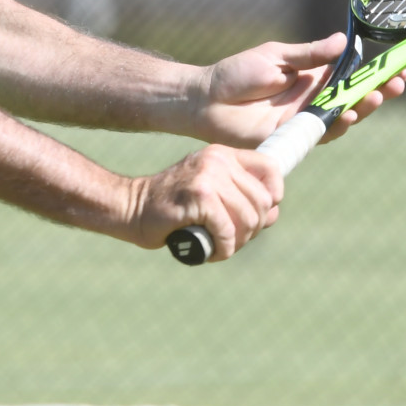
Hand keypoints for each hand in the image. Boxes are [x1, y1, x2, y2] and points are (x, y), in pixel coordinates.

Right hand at [124, 143, 283, 260]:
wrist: (132, 208)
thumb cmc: (173, 206)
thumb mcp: (210, 192)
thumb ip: (242, 198)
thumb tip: (274, 214)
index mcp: (222, 154)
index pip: (270, 169)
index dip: (273, 197)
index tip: (259, 216)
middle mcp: (218, 160)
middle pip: (263, 202)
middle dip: (251, 229)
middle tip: (229, 238)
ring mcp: (208, 176)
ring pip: (249, 219)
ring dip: (237, 242)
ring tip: (218, 245)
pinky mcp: (199, 197)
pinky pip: (228, 232)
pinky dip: (223, 250)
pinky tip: (210, 251)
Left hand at [178, 33, 405, 148]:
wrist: (205, 100)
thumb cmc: (236, 73)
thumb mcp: (276, 57)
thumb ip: (310, 55)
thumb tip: (343, 43)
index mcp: (311, 75)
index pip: (350, 74)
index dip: (374, 72)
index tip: (398, 66)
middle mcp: (313, 98)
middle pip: (353, 96)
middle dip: (378, 90)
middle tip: (398, 83)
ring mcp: (305, 118)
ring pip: (343, 116)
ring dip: (362, 107)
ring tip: (377, 96)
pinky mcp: (294, 136)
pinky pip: (322, 133)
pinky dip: (337, 124)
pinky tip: (349, 114)